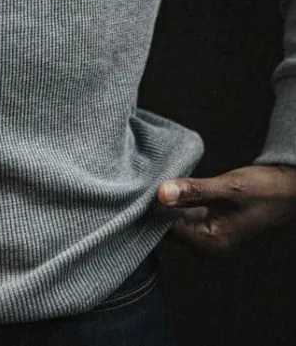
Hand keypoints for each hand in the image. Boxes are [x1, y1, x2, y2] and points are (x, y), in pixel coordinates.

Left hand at [157, 164, 295, 254]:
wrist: (286, 190)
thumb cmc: (262, 190)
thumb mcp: (227, 187)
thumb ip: (193, 191)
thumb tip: (160, 194)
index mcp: (210, 243)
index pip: (167, 229)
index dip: (154, 207)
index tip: (144, 186)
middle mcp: (207, 245)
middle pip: (168, 227)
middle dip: (158, 206)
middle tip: (147, 180)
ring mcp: (207, 235)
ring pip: (175, 220)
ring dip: (166, 202)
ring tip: (158, 180)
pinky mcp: (209, 224)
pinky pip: (183, 214)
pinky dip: (176, 201)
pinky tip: (172, 186)